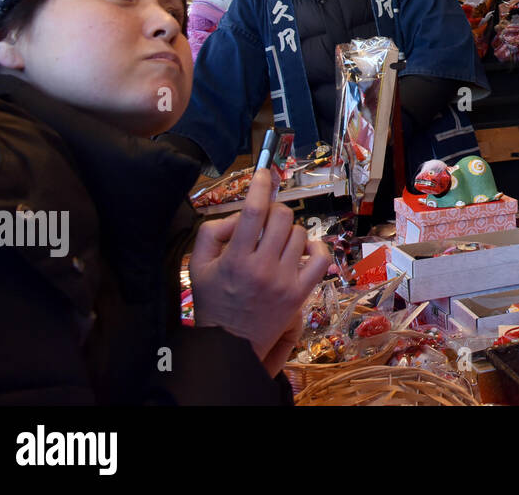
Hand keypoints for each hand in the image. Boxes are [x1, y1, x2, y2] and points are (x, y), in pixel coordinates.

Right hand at [189, 169, 330, 365]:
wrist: (229, 345)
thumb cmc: (213, 303)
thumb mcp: (198, 265)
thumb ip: (212, 232)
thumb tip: (239, 216)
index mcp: (235, 259)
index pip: (254, 212)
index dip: (261, 186)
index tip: (264, 172)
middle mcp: (263, 268)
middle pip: (281, 217)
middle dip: (273, 210)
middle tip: (265, 220)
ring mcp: (285, 281)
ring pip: (299, 234)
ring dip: (288, 230)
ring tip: (275, 242)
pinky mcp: (300, 293)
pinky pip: (321, 258)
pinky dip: (316, 247)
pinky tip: (302, 249)